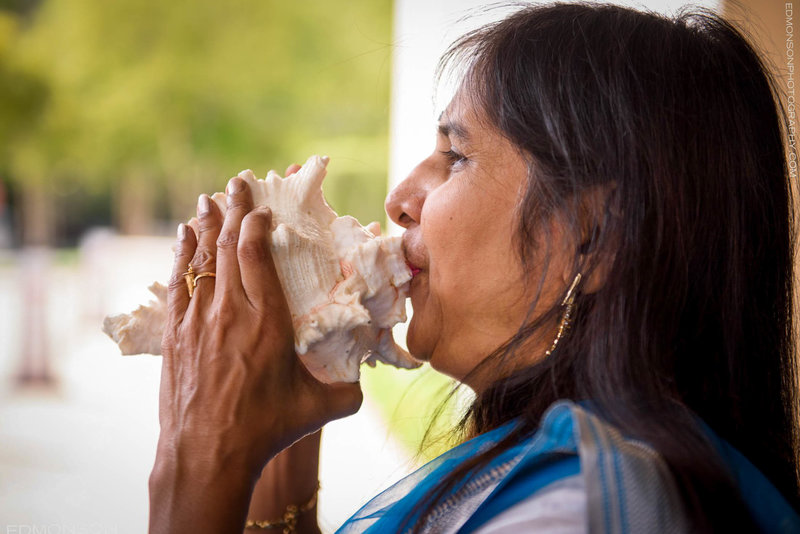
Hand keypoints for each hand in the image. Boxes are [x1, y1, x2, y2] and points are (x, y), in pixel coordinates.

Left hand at [150, 169, 361, 532]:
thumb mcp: (318, 411)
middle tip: (238, 182)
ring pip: (202, 260)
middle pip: (229, 247)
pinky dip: (183, 255)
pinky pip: (180, 283)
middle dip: (234, 210)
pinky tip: (185, 238)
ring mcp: (199, 322)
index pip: (257, 256)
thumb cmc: (266, 430)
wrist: (207, 455)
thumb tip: (365, 384)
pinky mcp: (177, 336)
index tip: (260, 205)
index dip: (257, 224)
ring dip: (206, 226)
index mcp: (267, 321)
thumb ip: (349, 393)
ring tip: (209, 200)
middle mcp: (230, 312)